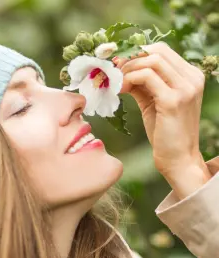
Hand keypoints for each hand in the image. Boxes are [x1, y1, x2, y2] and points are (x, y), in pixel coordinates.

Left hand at [115, 42, 210, 198]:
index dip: (137, 52)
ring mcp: (185, 88)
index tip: (118, 63)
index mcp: (190, 76)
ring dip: (128, 68)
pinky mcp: (173, 100)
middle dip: (130, 58)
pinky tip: (120, 90)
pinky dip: (128, 79)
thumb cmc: (165, 131)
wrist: (177, 158)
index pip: (162, 50)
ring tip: (115, 82)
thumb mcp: (153, 101)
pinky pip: (146, 77)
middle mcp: (192, 78)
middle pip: (157, 51)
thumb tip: (121, 69)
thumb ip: (142, 83)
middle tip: (113, 70)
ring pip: (151, 60)